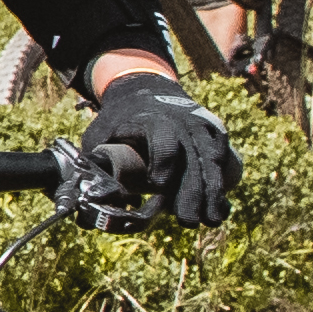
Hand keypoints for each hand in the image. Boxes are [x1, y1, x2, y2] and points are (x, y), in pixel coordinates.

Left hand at [67, 67, 241, 234]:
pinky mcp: (213, 133)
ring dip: (212, 192)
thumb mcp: (100, 134)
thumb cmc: (119, 120)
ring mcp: (200, 125)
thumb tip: (87, 204)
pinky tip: (221, 208)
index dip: (164, 159)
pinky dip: (224, 183)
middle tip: (188, 220)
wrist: (146, 91)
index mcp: (150, 118)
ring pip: (211, 160)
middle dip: (192, 190)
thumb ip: (95, 164)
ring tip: (211, 220)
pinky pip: (225, 158)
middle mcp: (181, 120)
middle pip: (192, 156)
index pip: (164, 136)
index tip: (158, 185)